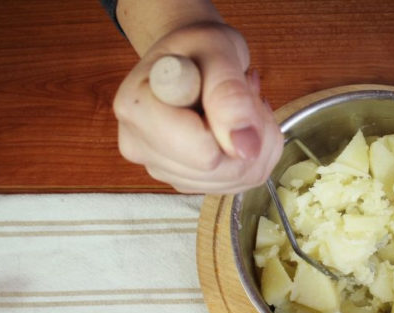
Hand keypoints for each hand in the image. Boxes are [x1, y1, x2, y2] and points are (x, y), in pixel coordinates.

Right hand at [113, 22, 282, 193]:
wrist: (191, 57)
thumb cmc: (199, 48)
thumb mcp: (218, 51)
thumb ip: (230, 96)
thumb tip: (246, 148)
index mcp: (137, 109)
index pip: (202, 153)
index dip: (233, 125)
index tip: (234, 86)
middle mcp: (139, 146)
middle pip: (220, 172)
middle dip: (250, 133)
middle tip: (243, 93)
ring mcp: (161, 168)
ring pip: (235, 180)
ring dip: (257, 143)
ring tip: (240, 107)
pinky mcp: (185, 180)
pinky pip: (239, 182)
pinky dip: (254, 155)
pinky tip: (239, 127)